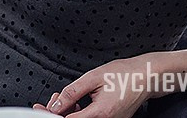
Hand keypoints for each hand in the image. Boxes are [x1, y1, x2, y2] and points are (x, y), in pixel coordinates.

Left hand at [33, 49, 186, 117]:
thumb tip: (56, 103)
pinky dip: (80, 110)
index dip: (52, 115)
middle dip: (59, 111)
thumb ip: (72, 92)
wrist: (147, 76)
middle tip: (53, 98)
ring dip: (69, 110)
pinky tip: (78, 99)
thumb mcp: (93, 78)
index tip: (39, 109)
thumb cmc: (125, 74)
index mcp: (101, 114)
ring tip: (66, 94)